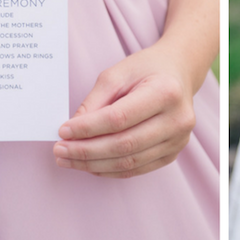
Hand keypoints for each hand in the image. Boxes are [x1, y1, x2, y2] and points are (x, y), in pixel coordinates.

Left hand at [53, 43, 197, 178]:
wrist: (178, 72)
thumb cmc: (147, 69)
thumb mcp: (118, 73)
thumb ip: (95, 101)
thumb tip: (72, 131)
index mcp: (166, 92)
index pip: (119, 118)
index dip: (88, 128)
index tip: (63, 131)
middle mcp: (177, 119)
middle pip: (124, 144)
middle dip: (86, 151)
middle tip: (60, 150)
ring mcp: (179, 140)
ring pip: (129, 162)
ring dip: (94, 164)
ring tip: (69, 160)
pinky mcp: (173, 153)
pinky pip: (137, 169)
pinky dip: (110, 170)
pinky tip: (90, 165)